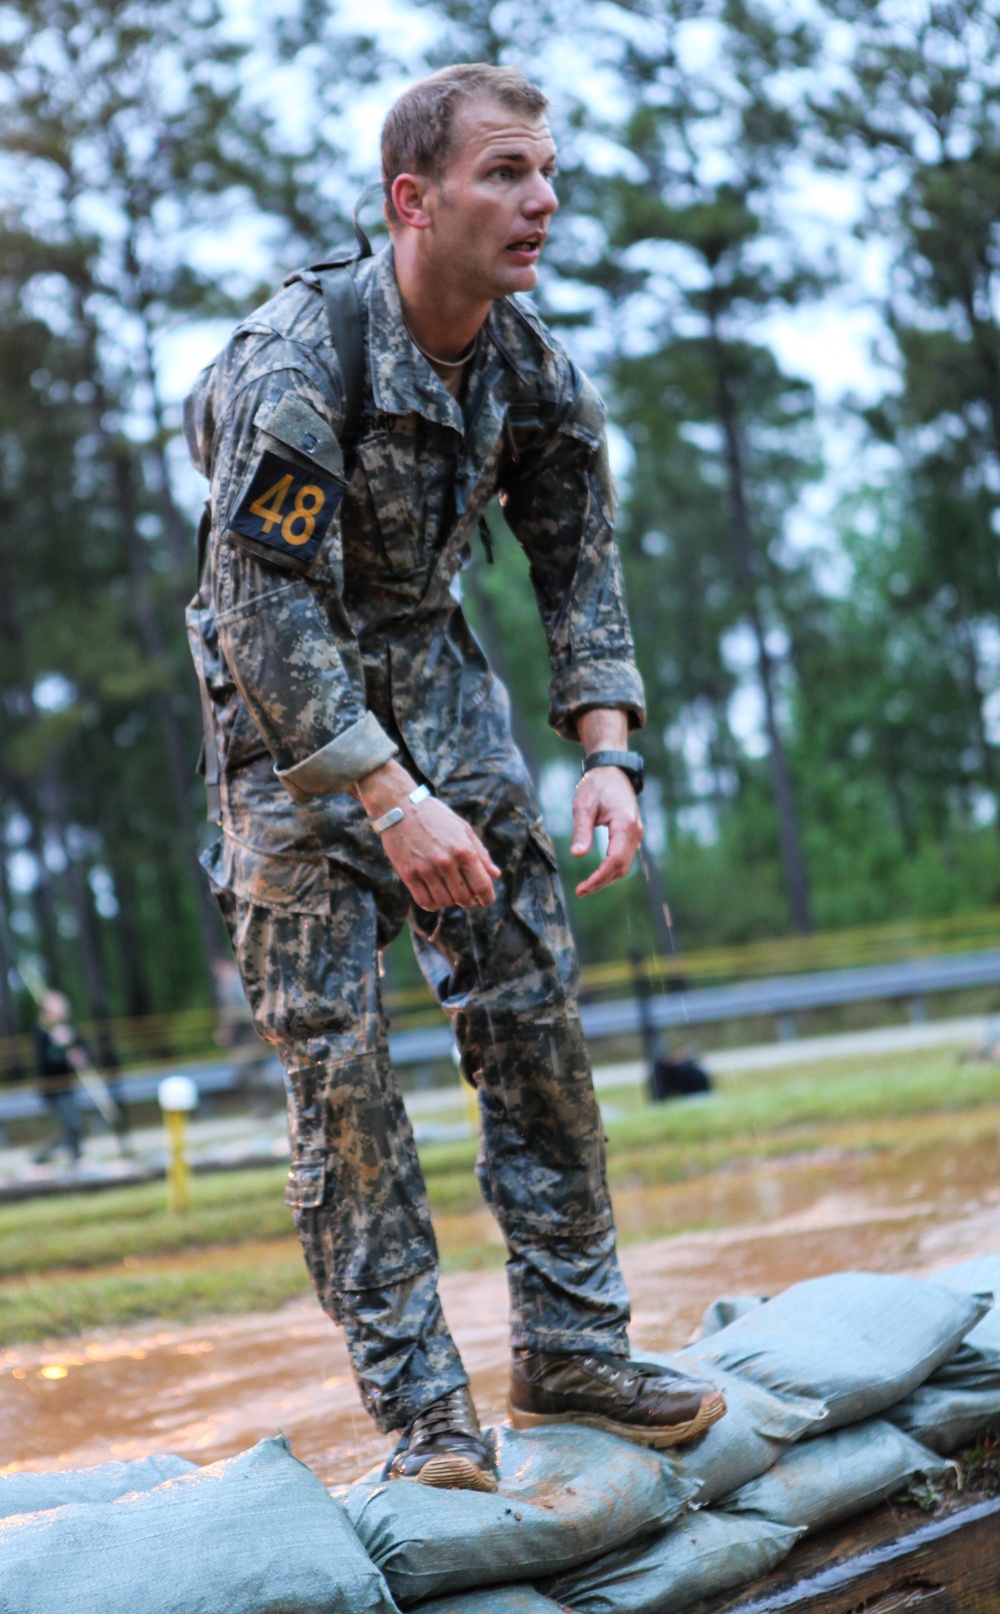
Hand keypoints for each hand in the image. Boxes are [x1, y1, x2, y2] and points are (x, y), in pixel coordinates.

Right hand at [354, 759, 499, 910]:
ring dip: (450, 902)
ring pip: (444, 902)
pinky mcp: (408, 873)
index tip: (485, 899)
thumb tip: (495, 874)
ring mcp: (425, 869)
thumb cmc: (435, 816)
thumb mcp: (463, 829)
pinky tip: (434, 897)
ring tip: (449, 894)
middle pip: (464, 898)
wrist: (400, 806)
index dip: (487, 898)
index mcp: (464, 850)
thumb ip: (481, 853)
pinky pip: (423, 900)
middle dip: (469, 901)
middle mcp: (446, 862)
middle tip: (467, 898)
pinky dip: (431, 904)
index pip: (482, 886)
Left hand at [570, 767, 642, 896]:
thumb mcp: (584, 805)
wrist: (612, 770)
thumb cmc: (596, 785)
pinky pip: (624, 858)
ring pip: (624, 865)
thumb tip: (577, 855)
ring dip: (606, 878)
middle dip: (601, 882)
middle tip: (580, 891)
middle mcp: (635, 832)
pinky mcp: (632, 834)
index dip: (599, 878)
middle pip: (621, 868)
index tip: (581, 888)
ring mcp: (636, 834)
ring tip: (586, 887)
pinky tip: (596, 874)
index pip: (615, 861)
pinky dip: (611, 869)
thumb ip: (581, 830)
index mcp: (625, 825)